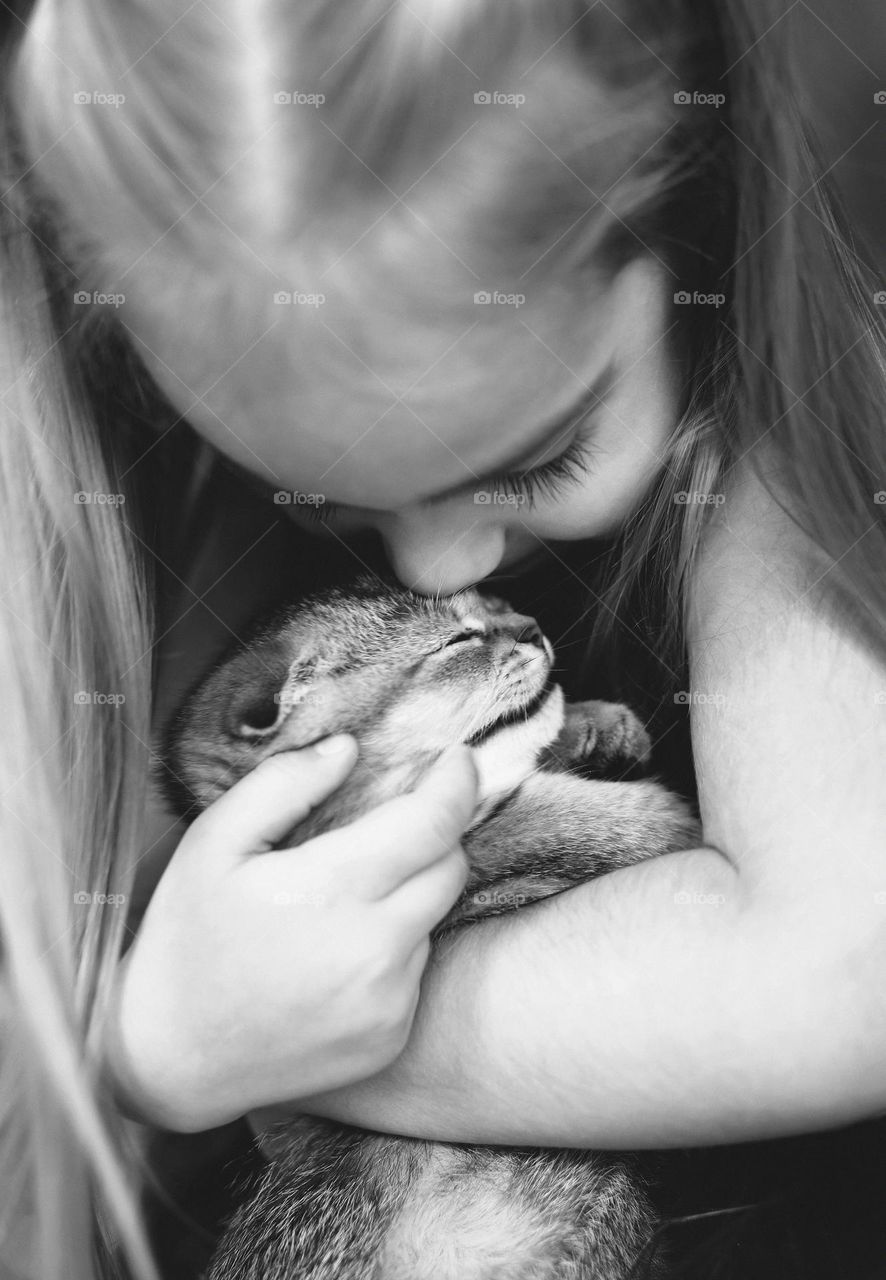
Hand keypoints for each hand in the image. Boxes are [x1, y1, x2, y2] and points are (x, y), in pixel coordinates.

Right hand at [105, 737, 476, 1131]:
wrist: (171, 1059)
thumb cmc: (188, 940)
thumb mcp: (214, 842)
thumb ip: (285, 784)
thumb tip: (349, 749)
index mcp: (331, 891)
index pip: (432, 823)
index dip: (456, 783)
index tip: (458, 760)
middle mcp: (374, 951)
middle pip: (450, 868)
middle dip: (434, 834)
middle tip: (389, 826)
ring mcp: (388, 1002)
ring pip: (434, 918)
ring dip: (408, 894)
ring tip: (341, 903)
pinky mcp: (391, 1037)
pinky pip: (417, 970)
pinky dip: (394, 948)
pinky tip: (337, 955)